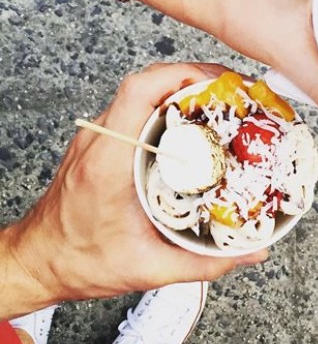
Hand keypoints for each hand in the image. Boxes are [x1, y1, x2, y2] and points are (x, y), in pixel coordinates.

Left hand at [2, 63, 267, 313]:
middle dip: (194, 78)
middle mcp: (100, 140)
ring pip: (142, 91)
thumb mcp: (147, 268)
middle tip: (231, 92)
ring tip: (219, 102)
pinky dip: (167, 103)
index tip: (217, 84)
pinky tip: (191, 122)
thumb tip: (251, 254)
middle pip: (146, 83)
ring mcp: (99, 137)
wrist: (40, 259)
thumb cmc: (81, 261)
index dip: (180, 76)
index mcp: (108, 162)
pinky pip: (136, 106)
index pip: (138, 93)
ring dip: (181, 88)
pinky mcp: (102, 141)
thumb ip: (203, 263)